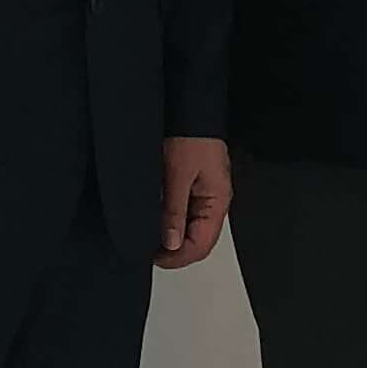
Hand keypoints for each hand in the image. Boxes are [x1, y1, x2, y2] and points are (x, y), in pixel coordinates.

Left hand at [159, 135, 232, 269]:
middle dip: (175, 251)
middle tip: (148, 251)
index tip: (154, 258)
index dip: (178, 257)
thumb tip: (171, 243)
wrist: (189, 108)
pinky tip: (155, 220)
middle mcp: (214, 202)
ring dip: (172, 236)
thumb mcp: (177, 175)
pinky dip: (171, 221)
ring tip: (149, 237)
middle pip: (198, 240)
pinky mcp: (194, 186)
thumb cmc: (190, 136)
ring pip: (191, 228)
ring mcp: (204, 194)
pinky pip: (185, 213)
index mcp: (217, 202)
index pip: (202, 245)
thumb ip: (174, 211)